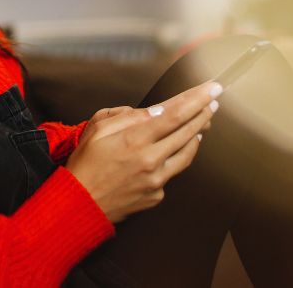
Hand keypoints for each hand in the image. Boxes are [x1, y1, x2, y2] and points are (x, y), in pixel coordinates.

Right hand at [65, 81, 221, 222]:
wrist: (79, 205)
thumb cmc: (85, 163)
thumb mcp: (97, 129)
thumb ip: (128, 117)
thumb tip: (155, 111)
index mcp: (135, 140)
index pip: (176, 114)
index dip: (197, 99)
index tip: (213, 88)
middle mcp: (150, 160)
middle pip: (187, 132)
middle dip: (204, 114)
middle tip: (213, 101)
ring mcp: (156, 181)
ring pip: (187, 154)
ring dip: (196, 136)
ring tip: (202, 124)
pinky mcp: (156, 195)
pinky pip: (172, 173)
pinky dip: (175, 159)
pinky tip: (175, 151)